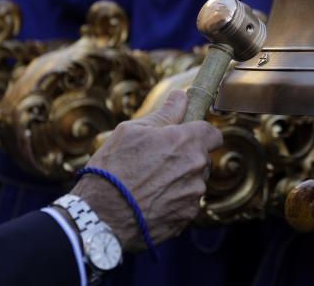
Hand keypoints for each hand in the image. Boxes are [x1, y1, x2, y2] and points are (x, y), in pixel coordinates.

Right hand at [72, 90, 222, 251]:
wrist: (100, 216)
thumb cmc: (113, 168)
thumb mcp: (132, 131)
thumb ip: (164, 114)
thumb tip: (182, 96)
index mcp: (186, 141)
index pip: (213, 134)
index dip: (200, 134)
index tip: (187, 138)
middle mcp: (197, 166)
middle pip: (203, 158)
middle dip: (187, 158)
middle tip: (158, 163)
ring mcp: (194, 193)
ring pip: (195, 182)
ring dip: (181, 182)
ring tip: (150, 186)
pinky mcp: (187, 216)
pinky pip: (187, 204)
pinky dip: (174, 203)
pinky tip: (151, 203)